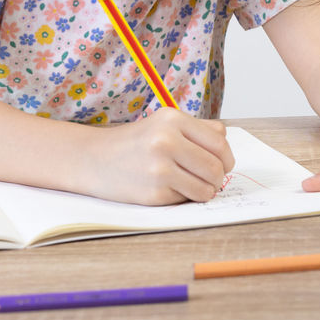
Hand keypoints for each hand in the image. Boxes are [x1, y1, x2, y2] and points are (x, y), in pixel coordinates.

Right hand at [79, 107, 234, 205]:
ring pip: (206, 188)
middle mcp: (166, 141)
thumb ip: (197, 130)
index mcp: (172, 119)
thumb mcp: (163, 123)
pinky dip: (184, 198)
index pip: (219, 142)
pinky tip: (169, 189)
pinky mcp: (154, 193)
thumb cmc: (134, 142)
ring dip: (206, 191)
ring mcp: (159, 168)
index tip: (224, 164)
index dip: (227, 157)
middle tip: (212, 180)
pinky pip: (186, 200)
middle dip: (219, 177)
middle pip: (216, 167)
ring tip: (194, 186)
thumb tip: (226, 143)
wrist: (92, 159)